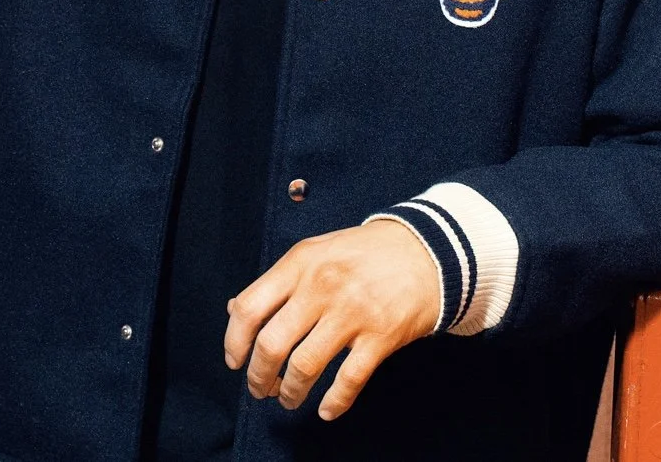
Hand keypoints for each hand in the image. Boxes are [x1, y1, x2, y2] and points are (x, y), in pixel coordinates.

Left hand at [224, 219, 439, 421]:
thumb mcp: (315, 252)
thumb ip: (278, 281)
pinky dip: (334, 403)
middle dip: (259, 376)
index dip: (235, 342)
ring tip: (289, 398)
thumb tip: (236, 311)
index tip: (235, 361)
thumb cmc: (365, 253)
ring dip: (291, 392)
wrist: (425, 249)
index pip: (250, 308)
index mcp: (300, 263)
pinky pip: (349, 380)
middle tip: (260, 389)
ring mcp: (352, 312)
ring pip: (305, 367)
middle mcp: (321, 286)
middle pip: (272, 344)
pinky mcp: (381, 336)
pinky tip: (326, 410)